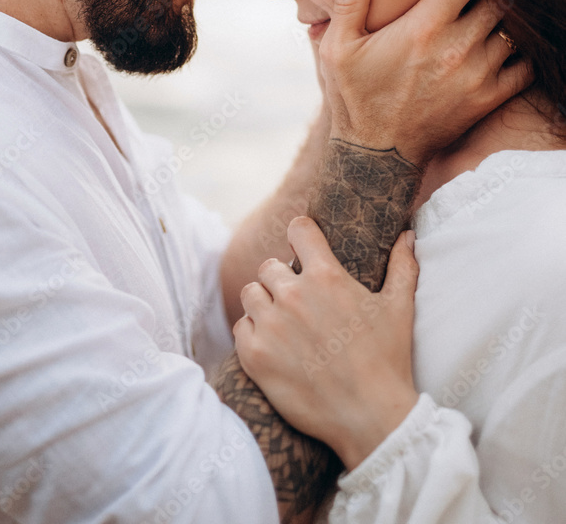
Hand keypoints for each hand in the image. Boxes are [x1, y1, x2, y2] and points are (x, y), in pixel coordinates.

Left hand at [234, 216, 419, 468]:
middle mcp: (293, 295)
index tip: (303, 246)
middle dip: (281, 279)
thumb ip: (403, 266)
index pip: (298, 229)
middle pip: (269, 266)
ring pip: (251, 294)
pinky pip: (240, 327)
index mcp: (326, 277)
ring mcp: (271, 325)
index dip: (301, 234)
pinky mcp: (254, 355)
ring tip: (282, 323)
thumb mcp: (400, 308)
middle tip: (298, 302)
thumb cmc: (387, 361)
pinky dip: (252, 334)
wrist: (370, 418)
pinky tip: (272, 346)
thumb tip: (408, 235)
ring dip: (264, 304)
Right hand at [318, 0, 531, 166]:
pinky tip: (501, 46)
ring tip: (486, 14)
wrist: (376, 156)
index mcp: (423, 28)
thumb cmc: (354, 97)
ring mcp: (478, 75)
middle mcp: (457, 48)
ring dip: (504, 19)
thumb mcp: (337, 48)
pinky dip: (520, 52)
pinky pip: (526, 66)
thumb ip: (348, 2)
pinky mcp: (488, 98)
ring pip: (514, 29)